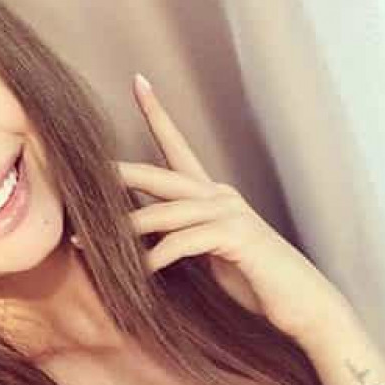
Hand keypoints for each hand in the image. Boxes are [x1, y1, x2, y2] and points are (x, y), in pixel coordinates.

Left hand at [73, 73, 351, 344]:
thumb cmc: (250, 279)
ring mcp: (230, 213)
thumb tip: (135, 233)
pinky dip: (158, 256)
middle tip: (83, 167)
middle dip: (119, 172)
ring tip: (85, 243)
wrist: (302, 303)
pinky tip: (141, 271)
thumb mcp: (205, 252)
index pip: (177, 147)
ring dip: (125, 229)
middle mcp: (219, 195)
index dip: (157, 114)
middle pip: (160, 174)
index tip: (138, 82)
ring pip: (166, 211)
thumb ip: (175, 236)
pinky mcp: (237, 236)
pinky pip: (184, 241)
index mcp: (210, 195)